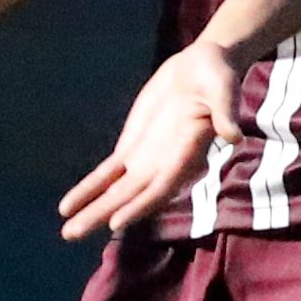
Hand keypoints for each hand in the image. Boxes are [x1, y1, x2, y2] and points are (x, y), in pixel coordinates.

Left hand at [57, 44, 246, 239]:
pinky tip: (69, 205)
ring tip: (67, 231)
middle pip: (131, 198)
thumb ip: (226, 111)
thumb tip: (233, 135)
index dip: (141, 205)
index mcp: (188, 154)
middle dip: (102, 216)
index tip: (116, 222)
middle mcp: (165, 166)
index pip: (162, 186)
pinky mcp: (133, 149)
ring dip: (92, 210)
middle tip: (71, 234)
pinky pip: (108, 174)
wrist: (201, 66)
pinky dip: (90, 189)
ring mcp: (147, 161)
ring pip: (116, 192)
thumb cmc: (218, 75)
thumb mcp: (224, 88)